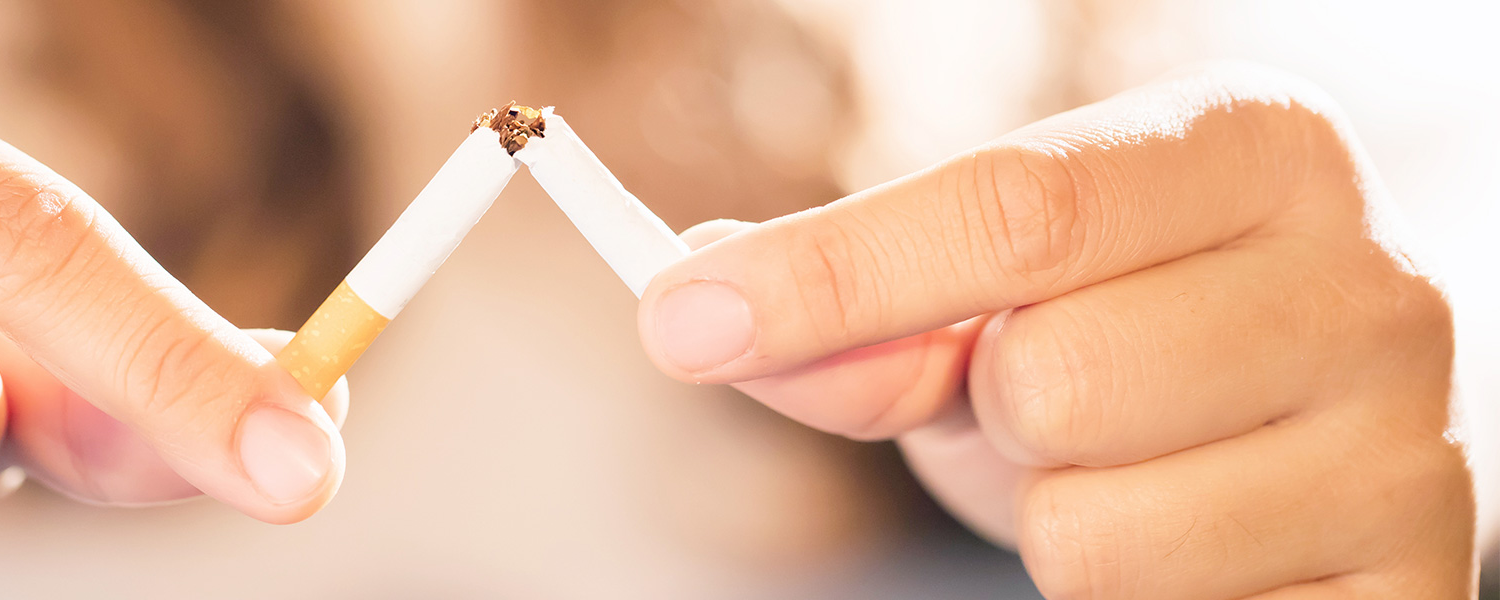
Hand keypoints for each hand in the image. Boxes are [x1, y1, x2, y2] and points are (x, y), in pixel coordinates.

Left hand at [638, 62, 1470, 597]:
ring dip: (1056, 521)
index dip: (831, 275)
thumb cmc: (1125, 331)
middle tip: (1041, 398)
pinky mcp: (1402, 592)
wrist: (1289, 431)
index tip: (681, 321)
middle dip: (991, 411)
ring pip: (1094, 535)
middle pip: (1054, 378)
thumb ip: (856, 305)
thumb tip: (703, 313)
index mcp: (1257, 147)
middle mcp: (1372, 283)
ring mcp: (1412, 451)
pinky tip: (1187, 542)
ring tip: (1124, 472)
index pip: (1016, 209)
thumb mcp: (990, 299)